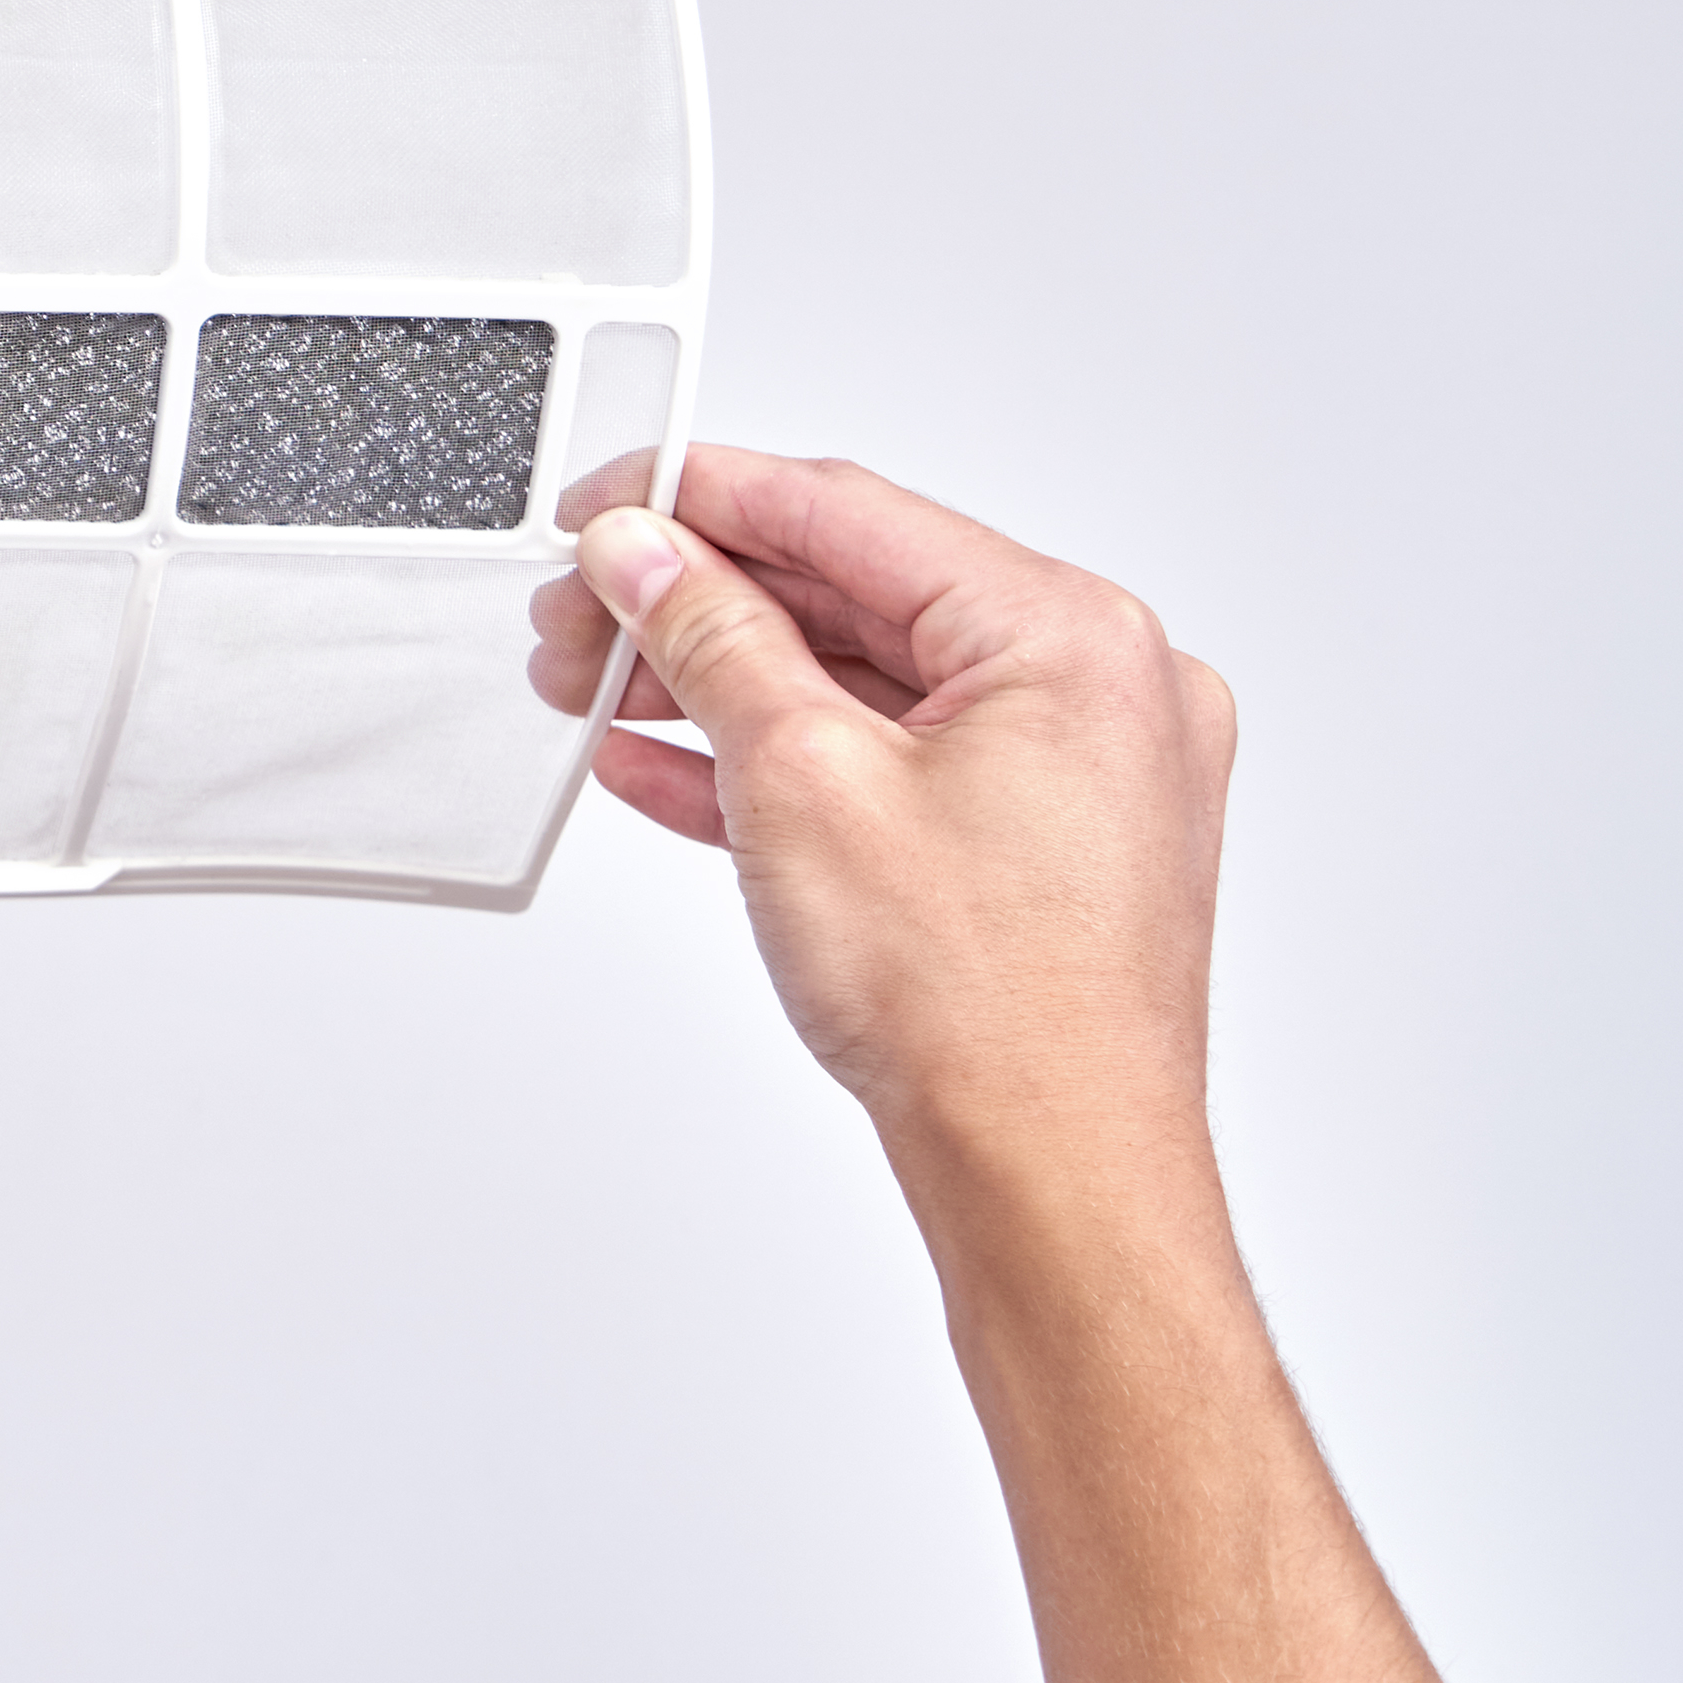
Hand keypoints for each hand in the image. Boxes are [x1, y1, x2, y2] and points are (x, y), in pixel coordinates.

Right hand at [526, 445, 1237, 1170]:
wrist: (1055, 1184)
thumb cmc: (981, 1011)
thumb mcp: (799, 779)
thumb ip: (712, 637)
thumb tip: (647, 554)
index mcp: (1073, 636)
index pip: (848, 514)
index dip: (699, 498)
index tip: (602, 505)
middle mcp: (1104, 687)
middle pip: (857, 595)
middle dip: (700, 604)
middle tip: (577, 615)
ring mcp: (1085, 772)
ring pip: (870, 683)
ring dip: (726, 684)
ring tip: (599, 690)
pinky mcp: (1049, 846)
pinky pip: (898, 763)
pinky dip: (787, 759)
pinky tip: (670, 767)